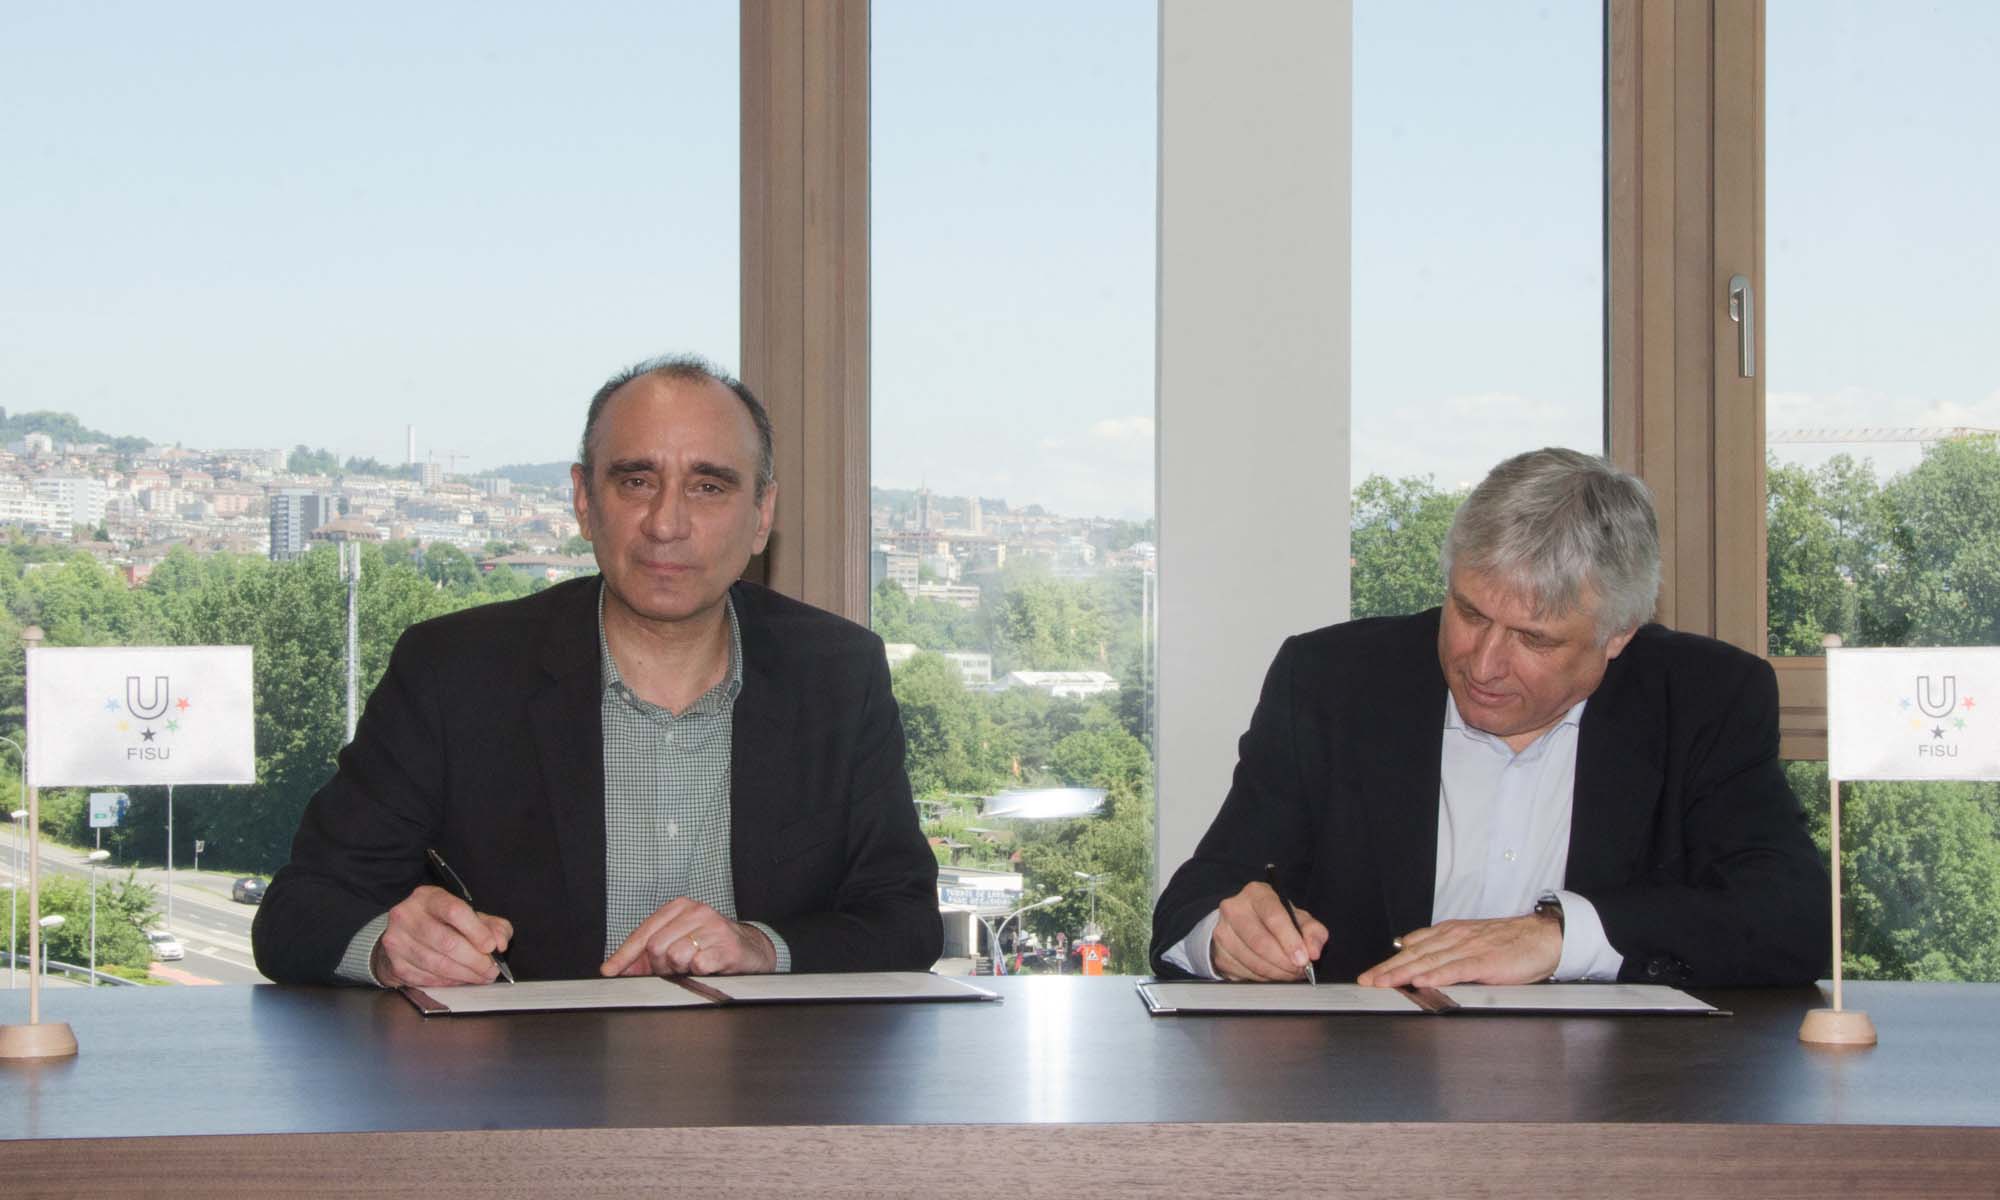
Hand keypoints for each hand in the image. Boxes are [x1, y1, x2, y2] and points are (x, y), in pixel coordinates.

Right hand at [370, 884, 512, 988]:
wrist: (405, 934)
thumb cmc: (443, 923)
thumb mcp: (470, 916)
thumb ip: (492, 926)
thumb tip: (500, 943)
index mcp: (428, 897)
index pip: (454, 911)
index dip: (477, 931)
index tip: (492, 947)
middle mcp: (407, 915)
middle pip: (447, 942)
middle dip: (475, 960)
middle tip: (491, 970)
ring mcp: (397, 940)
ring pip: (437, 963)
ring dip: (465, 974)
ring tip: (481, 977)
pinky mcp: (395, 964)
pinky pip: (426, 978)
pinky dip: (448, 982)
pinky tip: (460, 979)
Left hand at [600, 898, 776, 977]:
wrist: (750, 949)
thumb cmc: (710, 946)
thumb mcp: (677, 943)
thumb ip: (646, 956)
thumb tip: (618, 969)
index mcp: (679, 907)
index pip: (643, 932)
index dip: (624, 955)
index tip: (610, 971)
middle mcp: (696, 912)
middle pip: (656, 946)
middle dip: (660, 966)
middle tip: (674, 969)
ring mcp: (713, 927)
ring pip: (675, 956)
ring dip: (680, 970)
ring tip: (692, 967)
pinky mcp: (727, 946)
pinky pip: (698, 964)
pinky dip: (697, 972)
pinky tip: (706, 968)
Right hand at [1209, 880, 1328, 981]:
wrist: (1244, 924)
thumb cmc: (1275, 919)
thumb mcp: (1298, 918)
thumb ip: (1313, 931)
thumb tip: (1314, 951)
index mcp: (1256, 893)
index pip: (1273, 916)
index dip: (1290, 940)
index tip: (1304, 958)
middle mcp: (1234, 908)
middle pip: (1260, 942)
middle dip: (1284, 962)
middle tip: (1299, 970)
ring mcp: (1222, 931)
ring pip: (1252, 961)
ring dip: (1276, 973)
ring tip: (1289, 973)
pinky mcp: (1219, 954)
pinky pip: (1244, 973)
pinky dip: (1263, 979)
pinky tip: (1273, 973)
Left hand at [1356, 912, 1561, 987]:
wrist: (1543, 937)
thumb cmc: (1509, 942)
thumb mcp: (1470, 939)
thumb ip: (1444, 948)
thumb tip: (1415, 954)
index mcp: (1450, 933)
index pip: (1413, 948)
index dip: (1390, 962)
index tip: (1371, 974)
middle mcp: (1456, 938)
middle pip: (1416, 955)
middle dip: (1389, 969)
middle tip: (1368, 981)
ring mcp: (1470, 949)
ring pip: (1431, 961)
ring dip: (1405, 973)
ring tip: (1385, 983)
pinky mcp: (1487, 962)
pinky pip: (1458, 969)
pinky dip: (1439, 976)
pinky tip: (1423, 983)